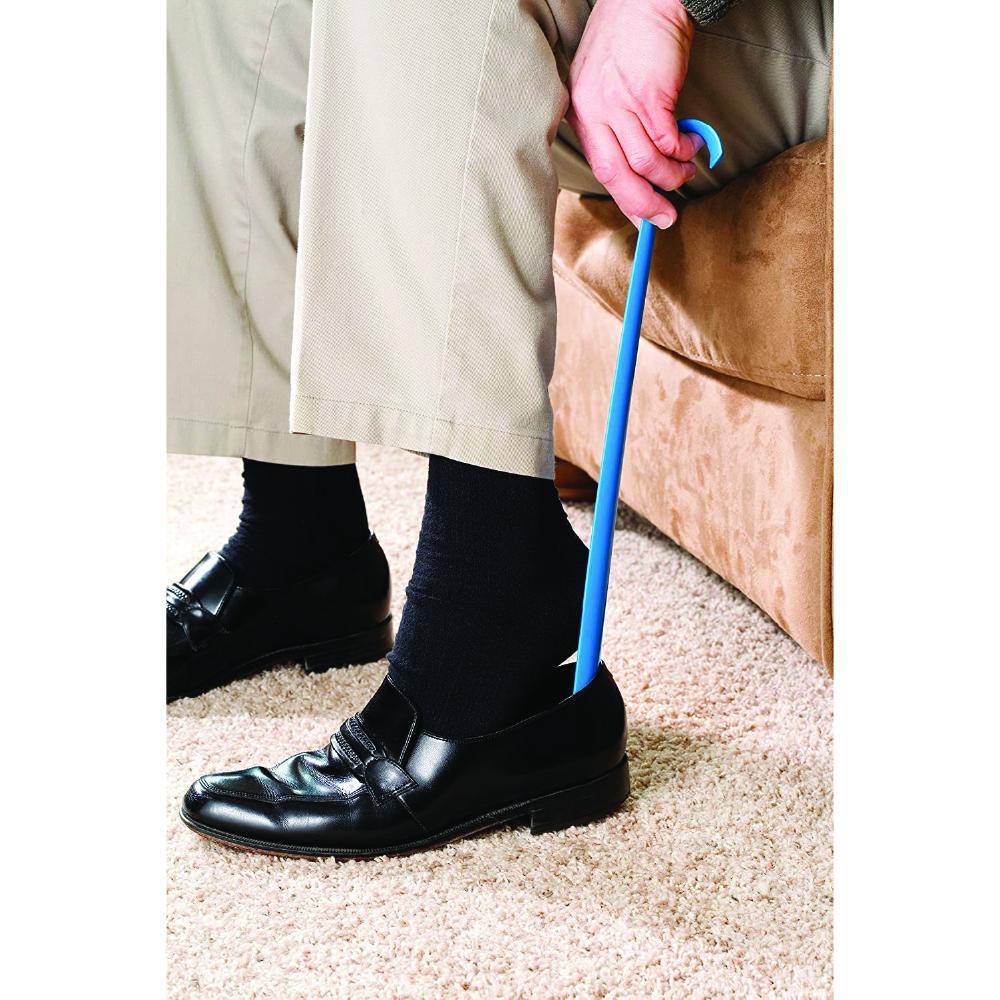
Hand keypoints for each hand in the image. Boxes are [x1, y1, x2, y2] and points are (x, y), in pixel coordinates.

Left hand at [566, 0, 699, 228]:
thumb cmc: (628, 39)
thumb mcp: (603, 84)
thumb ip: (613, 124)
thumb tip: (638, 166)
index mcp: (582, 113)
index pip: (601, 170)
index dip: (624, 200)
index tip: (642, 217)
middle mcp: (595, 112)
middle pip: (618, 177)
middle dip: (645, 204)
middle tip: (666, 217)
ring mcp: (621, 105)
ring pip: (647, 163)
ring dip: (672, 174)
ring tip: (686, 169)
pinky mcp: (650, 96)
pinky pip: (668, 141)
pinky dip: (683, 150)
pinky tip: (692, 143)